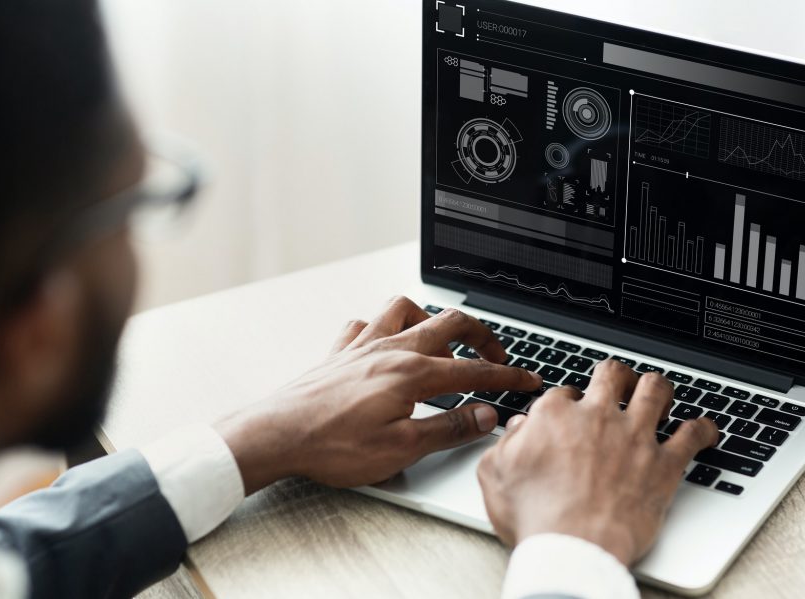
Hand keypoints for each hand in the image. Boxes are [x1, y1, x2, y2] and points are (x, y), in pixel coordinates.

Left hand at [215, 296, 541, 493]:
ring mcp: (364, 345)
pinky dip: (383, 326)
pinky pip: (366, 323)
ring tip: (443, 339)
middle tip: (498, 355)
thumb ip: (449, 428)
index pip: (474, 369)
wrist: (276, 435)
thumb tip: (486, 415)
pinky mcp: (340, 352)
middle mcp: (391, 349)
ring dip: (431, 318)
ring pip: (406, 308)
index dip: (507, 375)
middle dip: (483, 335)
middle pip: (450, 323)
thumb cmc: (333, 445)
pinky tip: (387, 342)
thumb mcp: (402, 449)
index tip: (528, 380)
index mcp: (412, 373)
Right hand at [477, 360, 717, 565]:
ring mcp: (635, 437)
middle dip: (616, 375)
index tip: (571, 414)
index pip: (565, 393)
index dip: (569, 403)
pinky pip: (693, 436)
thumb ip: (506, 445)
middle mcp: (598, 417)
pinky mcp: (664, 464)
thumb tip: (519, 429)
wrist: (575, 548)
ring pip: (655, 390)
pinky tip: (706, 429)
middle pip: (613, 375)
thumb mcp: (496, 475)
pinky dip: (703, 430)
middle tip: (619, 383)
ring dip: (658, 387)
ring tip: (659, 390)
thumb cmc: (536, 518)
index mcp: (556, 416)